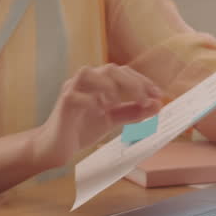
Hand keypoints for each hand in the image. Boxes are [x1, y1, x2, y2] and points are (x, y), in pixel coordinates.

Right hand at [32, 64, 162, 169]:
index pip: (123, 72)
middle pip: (109, 69)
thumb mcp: (113, 120)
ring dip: (109, 86)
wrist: (57, 147)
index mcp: (98, 82)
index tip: (158, 95)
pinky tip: (100, 112)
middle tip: (145, 100)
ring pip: (89, 73)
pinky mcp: (63, 102)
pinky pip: (77, 95)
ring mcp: (72, 89)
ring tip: (117, 104)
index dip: (142, 81)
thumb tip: (157, 105)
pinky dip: (92, 101)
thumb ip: (133, 112)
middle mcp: (84, 81)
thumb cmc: (81, 129)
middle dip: (131, 82)